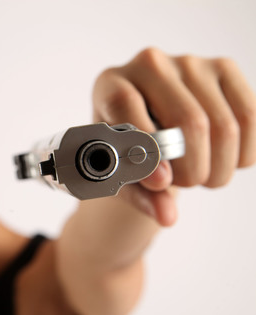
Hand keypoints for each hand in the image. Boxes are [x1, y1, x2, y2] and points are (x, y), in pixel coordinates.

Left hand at [92, 47, 255, 225]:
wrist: (151, 130)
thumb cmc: (129, 153)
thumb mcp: (124, 176)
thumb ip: (141, 195)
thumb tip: (168, 215)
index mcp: (109, 84)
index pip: (125, 105)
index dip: (145, 146)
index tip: (160, 182)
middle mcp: (148, 63)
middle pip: (188, 120)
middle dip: (192, 169)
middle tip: (185, 184)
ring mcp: (189, 62)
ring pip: (223, 125)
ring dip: (218, 168)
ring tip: (202, 177)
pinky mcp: (224, 68)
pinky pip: (250, 118)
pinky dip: (243, 154)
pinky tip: (225, 162)